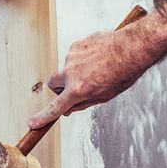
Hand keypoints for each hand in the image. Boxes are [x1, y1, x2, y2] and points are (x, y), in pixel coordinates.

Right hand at [28, 10, 166, 128]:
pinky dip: (82, 58)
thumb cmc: (123, 73)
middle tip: (76, 87)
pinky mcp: (76, 44)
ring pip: (66, 68)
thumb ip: (83, 103)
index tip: (32, 123)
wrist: (133, 47)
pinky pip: (74, 55)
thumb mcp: (105, 96)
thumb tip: (69, 108)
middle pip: (54, 84)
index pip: (55, 107)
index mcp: (78, 90)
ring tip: (97, 68)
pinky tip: (98, 57)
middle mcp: (71, 73)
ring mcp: (72, 57)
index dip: (43, 117)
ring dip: (76, 71)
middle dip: (61, 87)